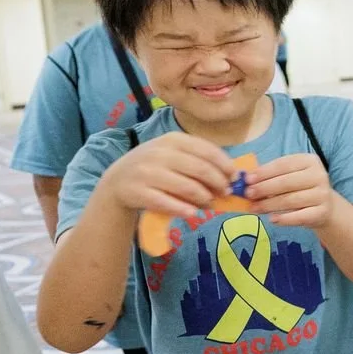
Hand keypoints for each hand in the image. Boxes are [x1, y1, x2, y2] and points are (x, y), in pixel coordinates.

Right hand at [97, 132, 237, 218]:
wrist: (118, 181)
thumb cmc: (155, 167)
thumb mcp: (173, 154)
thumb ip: (198, 159)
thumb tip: (231, 174)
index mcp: (173, 140)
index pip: (207, 150)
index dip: (225, 165)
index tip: (234, 177)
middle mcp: (160, 153)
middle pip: (201, 170)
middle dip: (218, 183)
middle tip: (225, 193)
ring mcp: (148, 172)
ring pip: (188, 188)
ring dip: (204, 198)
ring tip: (209, 204)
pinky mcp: (139, 192)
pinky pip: (168, 203)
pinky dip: (184, 210)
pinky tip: (192, 213)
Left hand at [245, 153, 337, 227]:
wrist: (325, 206)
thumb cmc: (302, 187)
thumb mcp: (290, 176)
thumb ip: (272, 176)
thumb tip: (247, 180)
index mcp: (310, 161)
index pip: (283, 165)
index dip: (264, 172)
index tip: (247, 180)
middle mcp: (319, 175)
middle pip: (286, 182)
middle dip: (264, 188)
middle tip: (248, 194)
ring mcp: (322, 194)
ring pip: (290, 200)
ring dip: (269, 205)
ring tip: (254, 208)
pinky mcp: (322, 212)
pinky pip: (299, 216)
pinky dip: (284, 219)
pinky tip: (272, 219)